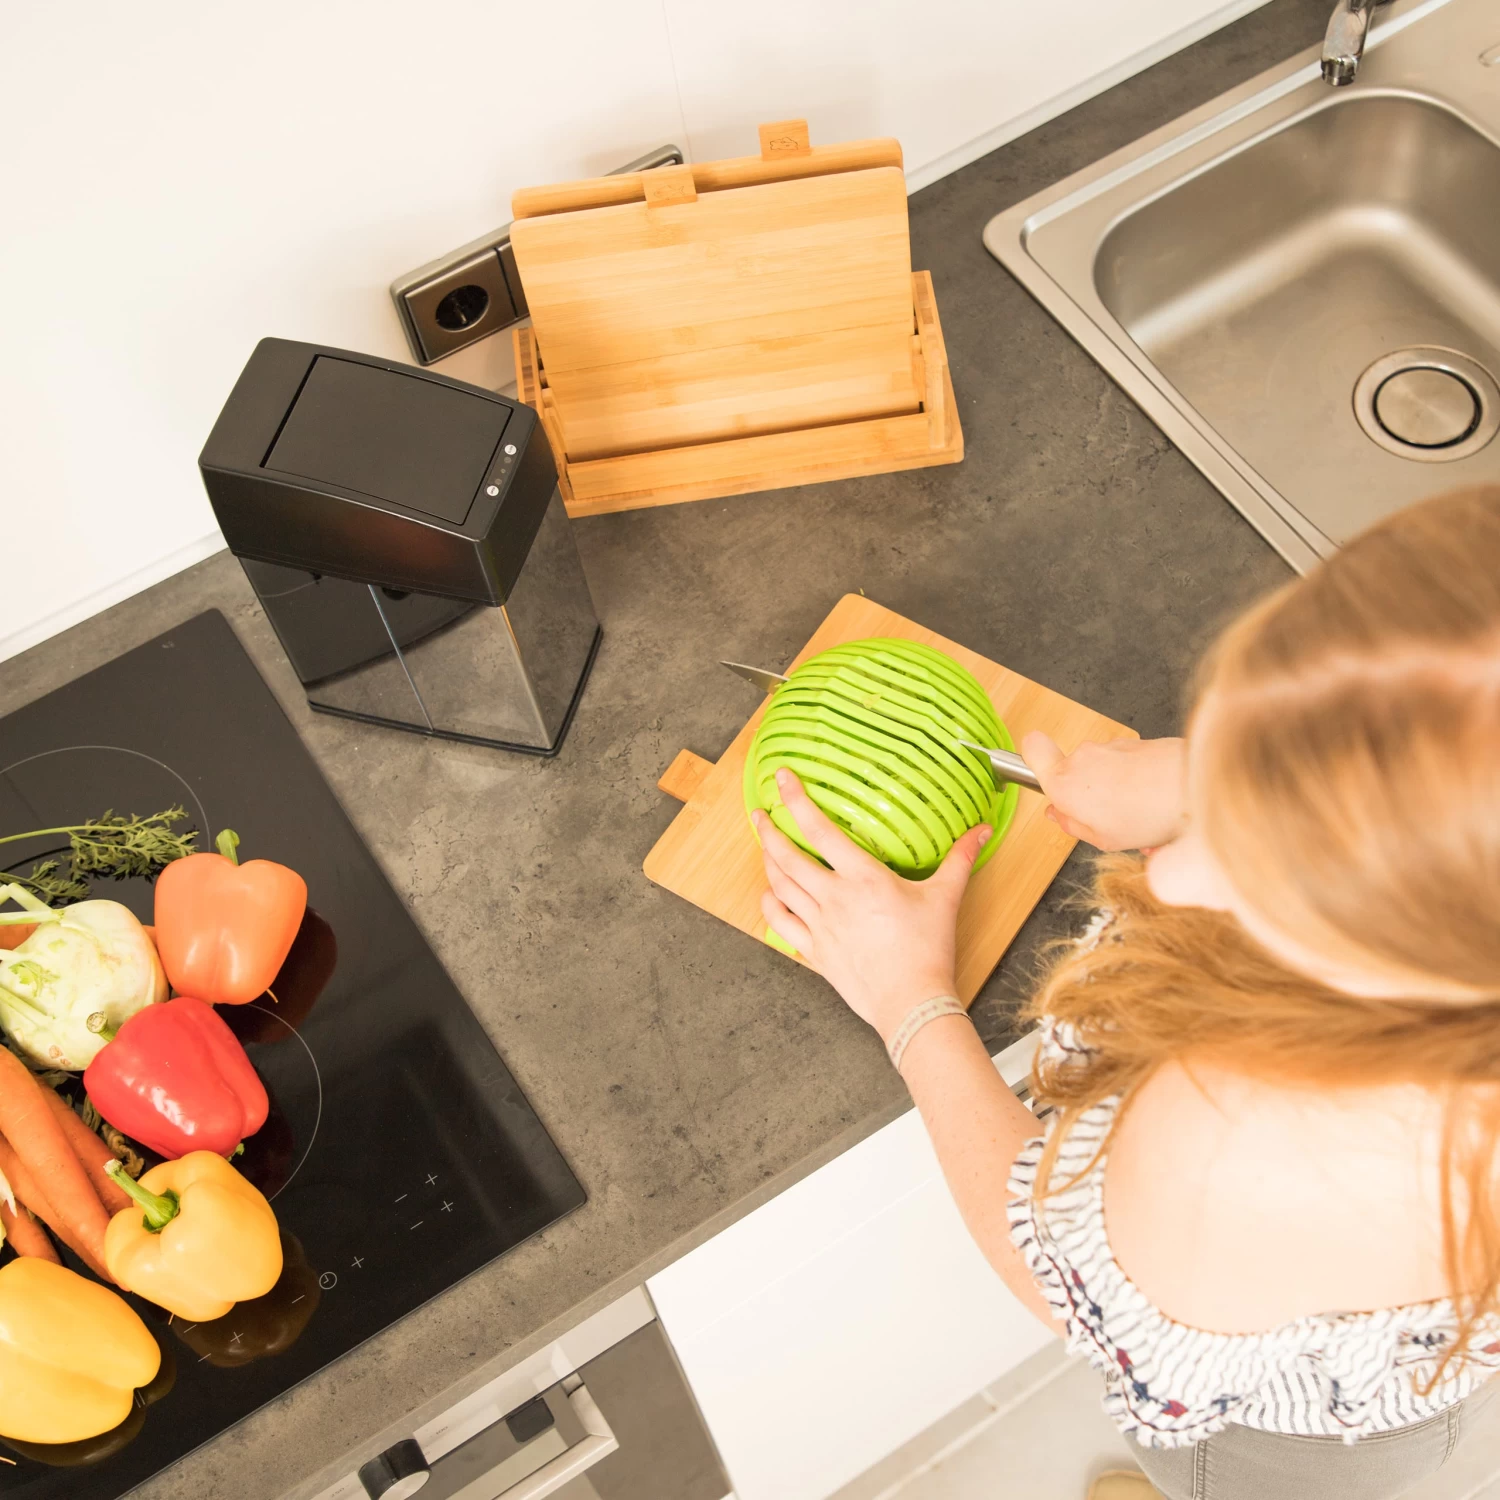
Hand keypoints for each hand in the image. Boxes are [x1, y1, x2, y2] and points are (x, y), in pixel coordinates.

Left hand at [753, 769, 989, 1044]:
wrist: (911, 1002)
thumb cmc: (928, 951)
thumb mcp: (945, 897)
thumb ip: (960, 858)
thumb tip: (982, 831)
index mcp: (863, 878)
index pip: (820, 829)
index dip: (796, 800)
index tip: (782, 779)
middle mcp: (833, 898)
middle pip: (787, 856)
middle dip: (769, 829)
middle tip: (759, 812)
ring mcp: (819, 925)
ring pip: (780, 886)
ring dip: (768, 862)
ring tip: (765, 845)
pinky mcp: (814, 951)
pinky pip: (781, 922)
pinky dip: (770, 903)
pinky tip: (770, 892)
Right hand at [1021, 732, 1185, 851]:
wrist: (1195, 786)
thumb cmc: (1148, 815)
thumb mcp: (1101, 839)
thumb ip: (1073, 824)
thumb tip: (1058, 813)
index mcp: (1063, 782)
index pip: (1032, 749)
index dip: (1033, 759)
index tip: (1041, 774)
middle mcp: (1083, 757)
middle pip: (1074, 773)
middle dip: (1089, 795)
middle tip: (1110, 821)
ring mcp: (1112, 747)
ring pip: (1105, 773)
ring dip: (1118, 794)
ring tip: (1143, 821)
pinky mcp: (1138, 744)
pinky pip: (1129, 769)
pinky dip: (1139, 787)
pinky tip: (1159, 810)